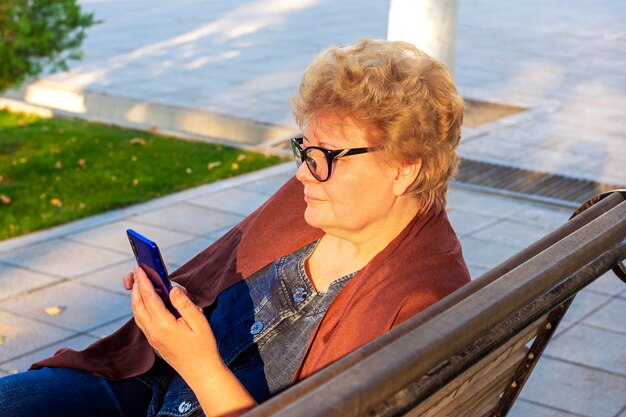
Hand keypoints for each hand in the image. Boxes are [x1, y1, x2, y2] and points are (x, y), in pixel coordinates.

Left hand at [128, 267, 256, 415]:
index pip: (149, 297)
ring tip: (138, 284)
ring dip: (135, 298)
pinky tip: (145, 302)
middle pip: (137, 305)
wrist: (201, 371)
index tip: (139, 268)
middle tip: (136, 272)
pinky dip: (140, 308)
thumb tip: (172, 289)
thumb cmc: (203, 346)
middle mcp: (153, 331)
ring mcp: (151, 338)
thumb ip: (184, 303)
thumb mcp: (199, 321)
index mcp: (163, 325)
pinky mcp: (154, 342)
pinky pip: (141, 321)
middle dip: (135, 287)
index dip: (143, 281)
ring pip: (137, 314)